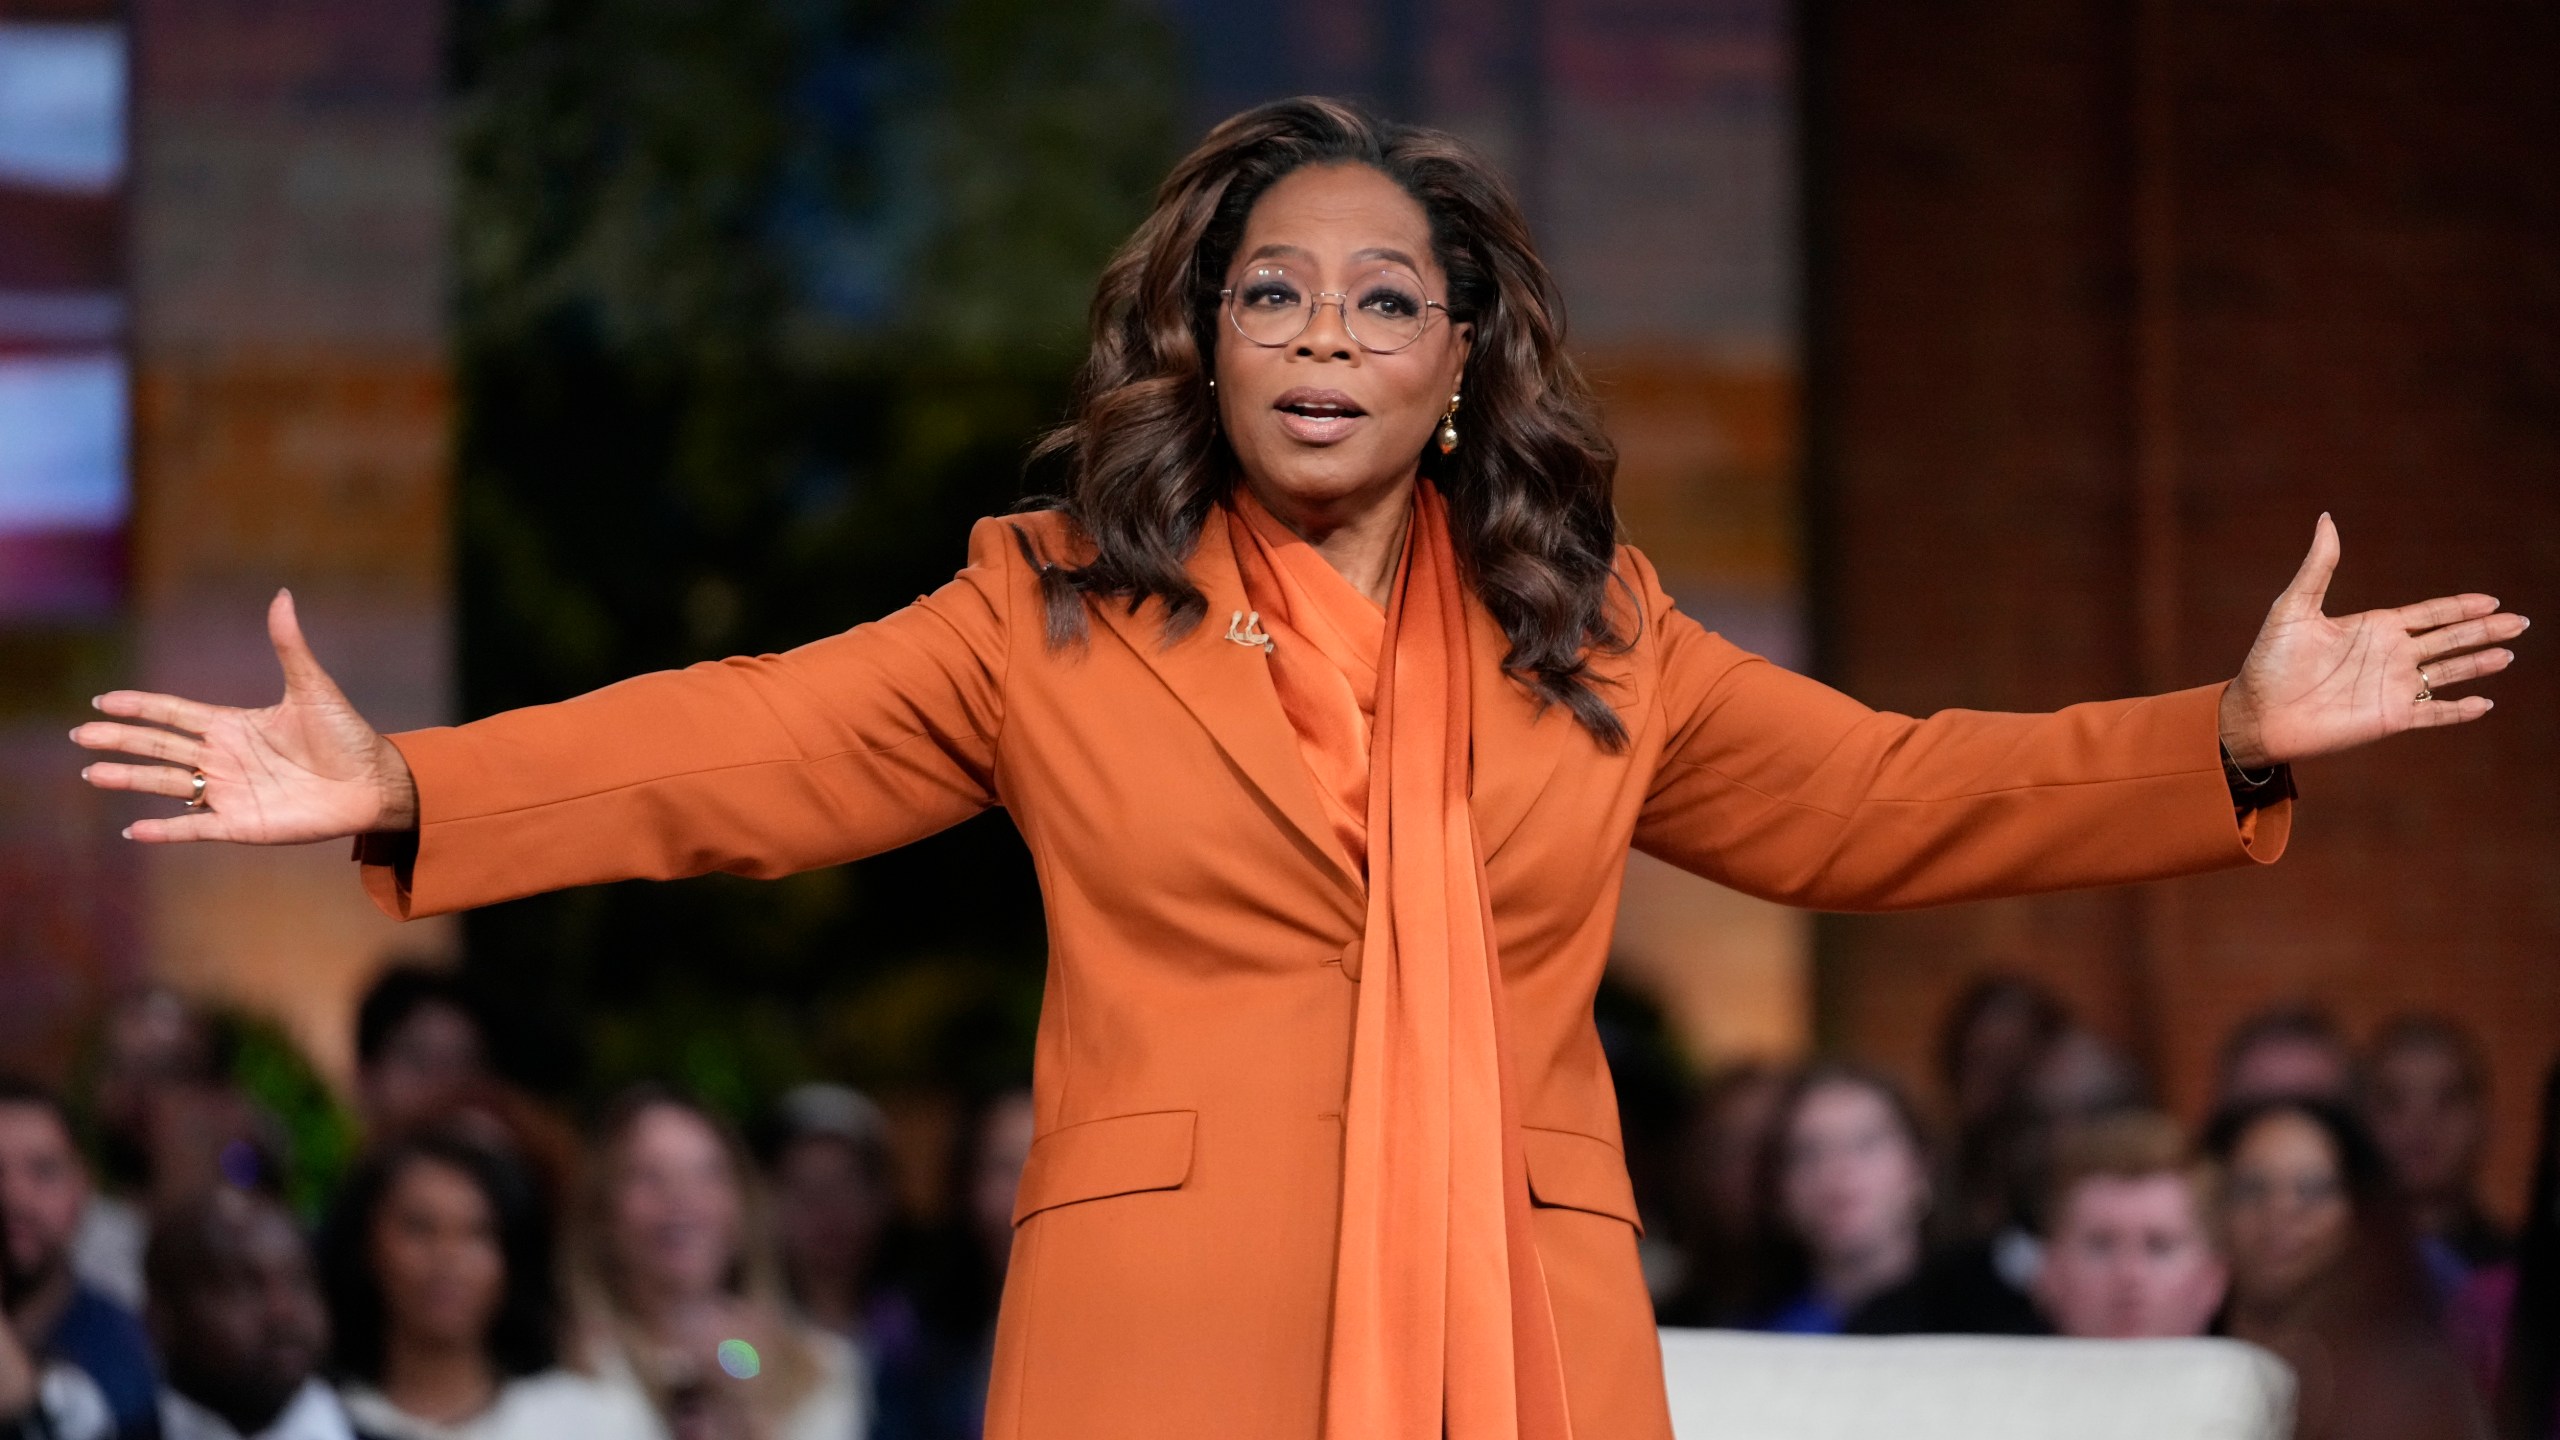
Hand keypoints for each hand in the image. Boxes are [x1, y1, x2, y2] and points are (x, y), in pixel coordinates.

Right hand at [71, 589, 418, 842]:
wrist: (373, 782)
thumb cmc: (345, 734)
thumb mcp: (312, 687)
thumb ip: (289, 645)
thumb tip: (282, 595)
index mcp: (233, 725)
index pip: (174, 713)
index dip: (139, 707)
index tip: (103, 701)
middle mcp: (223, 758)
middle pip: (159, 746)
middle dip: (120, 740)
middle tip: (80, 736)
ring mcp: (229, 791)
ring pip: (166, 783)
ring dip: (129, 779)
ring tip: (93, 773)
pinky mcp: (241, 823)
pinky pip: (194, 826)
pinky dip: (165, 829)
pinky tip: (133, 831)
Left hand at [2220, 514, 2527, 767]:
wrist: (2256, 713)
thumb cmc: (2269, 661)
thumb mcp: (2294, 607)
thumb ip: (2319, 566)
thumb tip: (2326, 518)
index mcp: (2374, 627)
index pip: (2430, 614)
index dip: (2460, 606)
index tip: (2492, 600)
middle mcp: (2390, 656)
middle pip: (2449, 639)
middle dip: (2484, 630)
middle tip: (2521, 622)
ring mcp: (2393, 688)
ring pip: (2448, 673)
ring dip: (2478, 664)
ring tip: (2508, 654)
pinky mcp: (2389, 718)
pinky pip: (2434, 714)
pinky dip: (2458, 711)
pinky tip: (2484, 703)